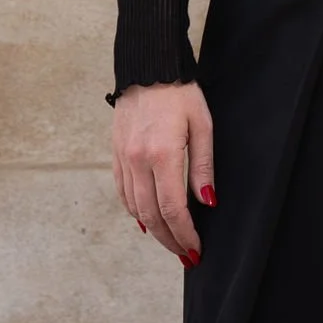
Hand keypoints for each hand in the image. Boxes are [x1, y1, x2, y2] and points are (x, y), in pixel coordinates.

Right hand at [113, 81, 214, 265]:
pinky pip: (123, 191)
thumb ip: (203, 167)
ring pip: (134, 207)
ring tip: (170, 241)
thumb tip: (207, 202)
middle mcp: (138, 160)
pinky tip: (146, 220)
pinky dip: (134, 211)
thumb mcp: (202, 126)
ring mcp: (123, 158)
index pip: (173, 208)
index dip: (185, 233)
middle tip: (186, 255)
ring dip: (153, 230)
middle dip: (170, 239)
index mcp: (162, 154)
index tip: (195, 249)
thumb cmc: (180, 93)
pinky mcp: (116, 153)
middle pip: (151, 215)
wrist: (147, 67)